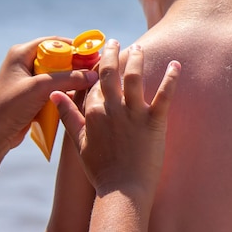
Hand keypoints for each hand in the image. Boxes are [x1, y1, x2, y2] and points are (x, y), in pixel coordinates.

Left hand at [0, 36, 98, 151]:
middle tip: (96, 68)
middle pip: (59, 57)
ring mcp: (30, 79)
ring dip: (73, 77)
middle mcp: (25, 63)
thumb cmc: (10, 107)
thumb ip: (68, 78)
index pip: (54, 43)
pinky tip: (81, 93)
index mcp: (21, 54)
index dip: (75, 47)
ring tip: (92, 81)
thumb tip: (94, 75)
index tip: (94, 53)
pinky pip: (56, 86)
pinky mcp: (33, 94)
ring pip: (59, 73)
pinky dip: (67, 88)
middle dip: (77, 63)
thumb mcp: (41, 88)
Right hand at [51, 39, 179, 198]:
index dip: (99, 67)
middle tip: (117, 41)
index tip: (103, 55)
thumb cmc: (100, 168)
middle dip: (113, 52)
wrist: (122, 190)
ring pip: (135, 77)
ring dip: (138, 59)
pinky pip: (164, 94)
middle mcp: (112, 108)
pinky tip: (176, 64)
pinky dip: (172, 78)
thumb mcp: (78, 141)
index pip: (95, 81)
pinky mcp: (154, 121)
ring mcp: (133, 114)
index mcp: (93, 111)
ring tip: (140, 47)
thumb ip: (68, 115)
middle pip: (111, 71)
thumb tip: (55, 94)